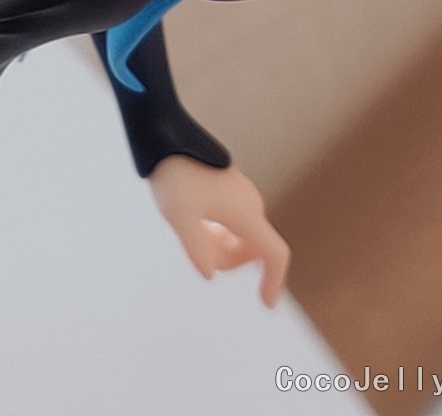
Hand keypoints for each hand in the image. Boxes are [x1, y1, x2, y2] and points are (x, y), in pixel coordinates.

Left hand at [148, 155, 289, 306]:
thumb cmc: (174, 175)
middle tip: (202, 257)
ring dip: (226, 248)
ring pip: (244, 236)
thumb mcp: (180, 218)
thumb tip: (211, 274)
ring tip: (196, 239)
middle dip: (234, 262)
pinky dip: (222, 234)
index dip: (275, 281)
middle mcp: (250, 203)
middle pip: (256, 248)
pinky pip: (236, 222)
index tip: (266, 304)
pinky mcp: (230, 187)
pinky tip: (200, 227)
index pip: (274, 253)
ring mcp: (241, 193)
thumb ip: (197, 249)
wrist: (166, 136)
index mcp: (245, 212)